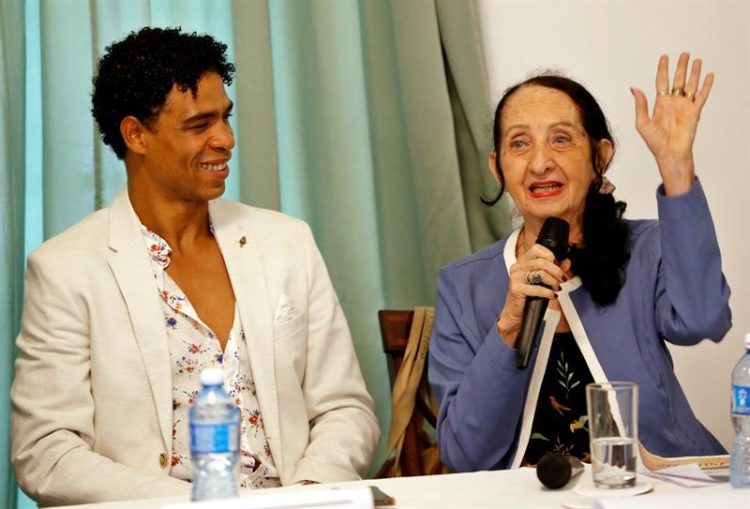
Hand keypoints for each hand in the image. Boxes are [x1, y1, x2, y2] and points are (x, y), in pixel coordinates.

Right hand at [497, 243, 569, 347]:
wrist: (515, 314)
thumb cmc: (528, 296)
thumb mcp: (542, 281)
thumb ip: (554, 270)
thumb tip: (566, 262)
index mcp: (522, 262)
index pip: (536, 249)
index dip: (550, 255)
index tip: (558, 264)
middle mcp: (517, 267)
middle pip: (542, 261)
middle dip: (556, 271)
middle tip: (562, 279)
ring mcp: (516, 278)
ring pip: (541, 274)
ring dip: (553, 282)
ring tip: (556, 288)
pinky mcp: (516, 289)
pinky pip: (537, 288)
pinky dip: (548, 292)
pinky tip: (552, 295)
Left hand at [631, 53, 713, 195]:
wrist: (669, 152)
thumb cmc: (654, 141)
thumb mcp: (642, 122)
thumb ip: (640, 105)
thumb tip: (634, 88)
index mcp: (660, 103)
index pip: (661, 82)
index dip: (663, 69)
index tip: (664, 57)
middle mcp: (673, 102)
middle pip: (677, 80)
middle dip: (680, 66)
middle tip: (684, 54)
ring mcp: (685, 106)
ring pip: (690, 84)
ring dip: (694, 72)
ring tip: (696, 60)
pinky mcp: (695, 111)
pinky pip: (702, 95)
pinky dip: (706, 85)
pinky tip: (709, 75)